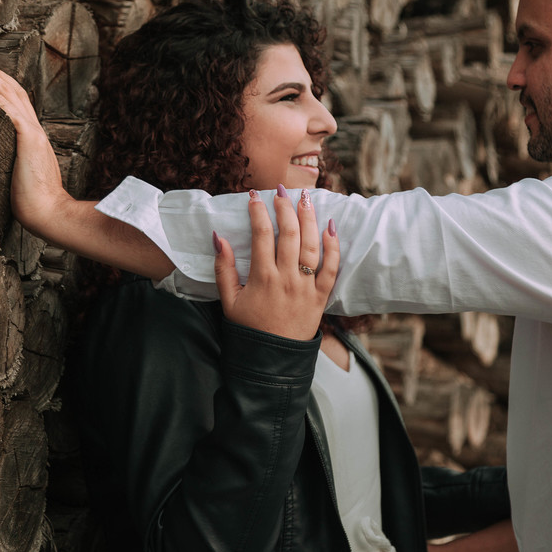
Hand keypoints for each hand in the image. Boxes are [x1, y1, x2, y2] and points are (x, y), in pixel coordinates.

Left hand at [0, 51, 68, 236]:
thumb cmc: (34, 204)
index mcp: (33, 135)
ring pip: (2, 91)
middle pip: (9, 87)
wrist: (49, 212)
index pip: (17, 98)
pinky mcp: (26, 135)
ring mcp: (31, 129)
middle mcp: (34, 126)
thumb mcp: (19, 177)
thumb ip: (11, 164)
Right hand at [214, 187, 338, 340]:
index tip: (254, 196)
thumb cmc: (249, 329)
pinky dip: (333, 247)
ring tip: (305, 199)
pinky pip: (331, 268)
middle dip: (285, 208)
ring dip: (309, 219)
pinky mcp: (321, 297)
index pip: (261, 235)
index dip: (258, 212)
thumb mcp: (228, 301)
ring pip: (311, 246)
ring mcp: (306, 287)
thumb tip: (219, 238)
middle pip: (289, 234)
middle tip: (281, 190)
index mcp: (262, 278)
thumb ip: (223, 268)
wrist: (272, 360)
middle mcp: (286, 278)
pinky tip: (330, 227)